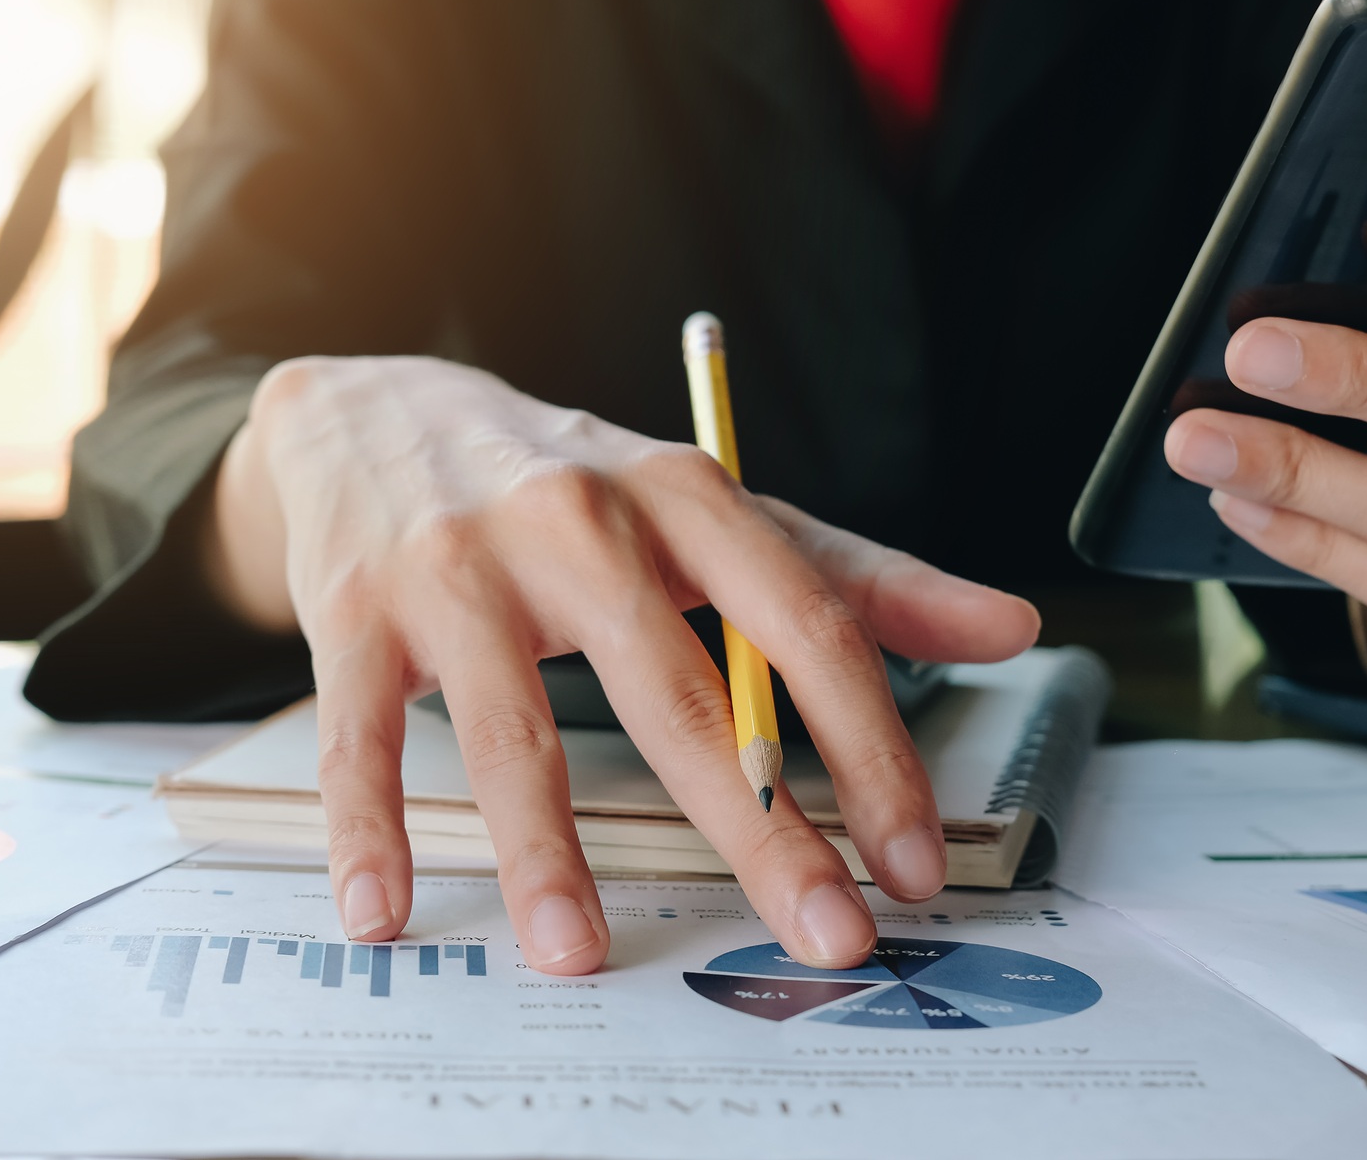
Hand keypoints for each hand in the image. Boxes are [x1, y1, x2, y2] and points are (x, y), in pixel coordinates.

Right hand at [203, 356, 1038, 972]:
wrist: (376, 413)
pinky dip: (371, 828)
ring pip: (514, 727)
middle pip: (682, 693)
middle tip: (823, 933)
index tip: (911, 862)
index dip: (872, 750)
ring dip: (548, 852)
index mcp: (686, 497)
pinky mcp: (356, 609)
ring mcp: (459, 565)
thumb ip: (859, 576)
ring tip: (582, 954)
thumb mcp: (716, 509)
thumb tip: (1011, 626)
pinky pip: (362, 733)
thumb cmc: (573, 482)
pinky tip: (387, 912)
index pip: (808, 627)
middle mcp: (577, 522)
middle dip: (761, 828)